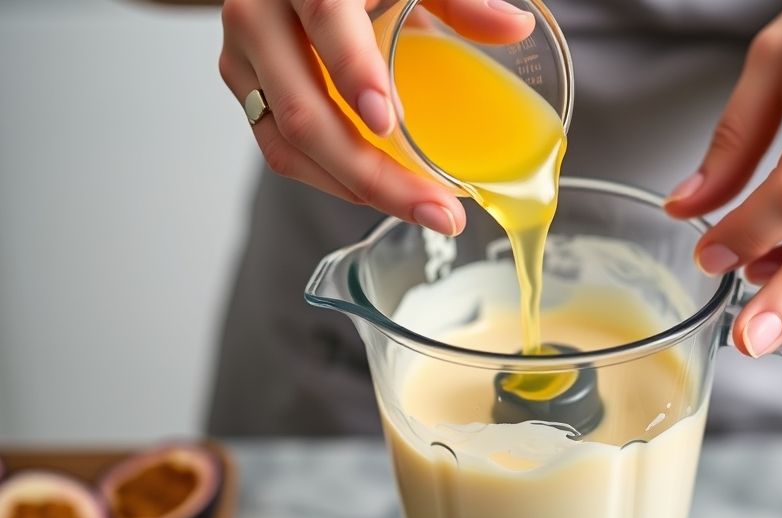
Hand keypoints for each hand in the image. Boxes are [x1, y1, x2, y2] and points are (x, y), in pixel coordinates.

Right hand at [219, 0, 534, 234]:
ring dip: (358, 190)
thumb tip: (514, 28)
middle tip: (436, 209)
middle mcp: (260, 19)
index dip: (355, 71)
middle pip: (305, 112)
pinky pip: (282, 151)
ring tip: (422, 211)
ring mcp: (244, 61)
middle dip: (374, 175)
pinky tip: (383, 193)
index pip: (326, 19)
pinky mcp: (246, 92)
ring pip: (288, 145)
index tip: (391, 123)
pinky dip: (334, 180)